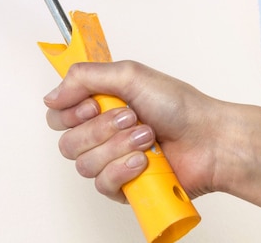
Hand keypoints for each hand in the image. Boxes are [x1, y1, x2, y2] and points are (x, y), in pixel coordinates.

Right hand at [44, 60, 225, 201]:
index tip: (94, 104)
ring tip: (146, 137)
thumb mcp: (128, 75)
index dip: (70, 112)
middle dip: (101, 129)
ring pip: (84, 164)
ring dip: (117, 147)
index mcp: (97, 105)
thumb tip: (51, 96)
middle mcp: (100, 133)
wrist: (210, 139)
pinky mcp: (122, 186)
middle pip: (67, 142)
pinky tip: (143, 161)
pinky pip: (102, 184)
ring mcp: (110, 161)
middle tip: (130, 117)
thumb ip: (84, 77)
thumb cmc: (178, 105)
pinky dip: (123, 169)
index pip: (57, 114)